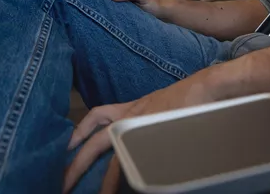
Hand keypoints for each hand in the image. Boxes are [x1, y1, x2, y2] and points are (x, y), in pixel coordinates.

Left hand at [63, 75, 218, 193]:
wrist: (205, 87)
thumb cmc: (188, 93)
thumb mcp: (159, 103)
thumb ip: (147, 115)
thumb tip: (143, 130)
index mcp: (132, 107)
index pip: (96, 115)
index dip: (79, 130)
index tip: (67, 145)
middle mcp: (132, 116)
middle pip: (96, 141)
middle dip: (78, 163)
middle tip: (64, 182)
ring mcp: (143, 128)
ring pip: (116, 158)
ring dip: (105, 181)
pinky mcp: (156, 138)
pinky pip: (139, 163)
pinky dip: (134, 177)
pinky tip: (129, 189)